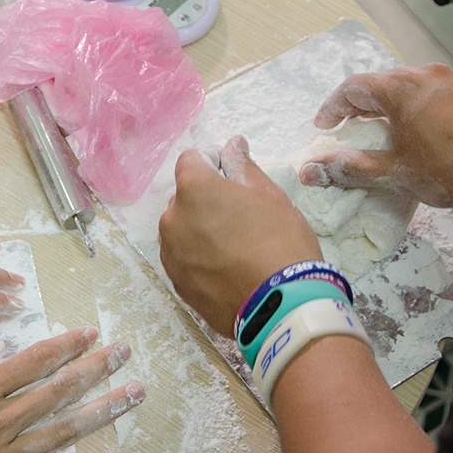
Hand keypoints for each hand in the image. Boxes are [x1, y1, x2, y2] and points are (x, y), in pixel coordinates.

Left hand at [159, 136, 323, 336]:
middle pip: (185, 197)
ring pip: (182, 229)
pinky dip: (199, 258)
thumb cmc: (280, 242)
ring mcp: (171, 253)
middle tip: (241, 218)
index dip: (213, 164)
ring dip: (200, 229)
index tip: (233, 178)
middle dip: (206, 200)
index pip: (191, 160)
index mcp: (194, 188)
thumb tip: (232, 145)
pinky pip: (184, 258)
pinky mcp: (177, 283)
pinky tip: (227, 269)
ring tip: (235, 248)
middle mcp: (172, 218)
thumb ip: (243, 166)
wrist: (280, 307)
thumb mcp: (271, 196)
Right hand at [303, 66, 452, 214]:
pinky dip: (412, 109)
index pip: (352, 88)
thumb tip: (312, 169)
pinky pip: (428, 93)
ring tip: (381, 135)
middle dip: (359, 108)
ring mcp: (448, 79)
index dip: (332, 108)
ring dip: (387, 108)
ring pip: (406, 88)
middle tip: (348, 132)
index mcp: (400, 88)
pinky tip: (418, 134)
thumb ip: (352, 167)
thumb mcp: (398, 172)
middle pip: (379, 84)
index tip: (324, 129)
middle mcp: (423, 74)